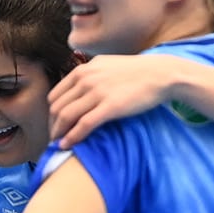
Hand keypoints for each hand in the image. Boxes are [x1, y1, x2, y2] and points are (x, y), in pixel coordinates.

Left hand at [48, 55, 182, 146]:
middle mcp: (86, 79)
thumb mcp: (106, 66)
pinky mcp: (110, 106)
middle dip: (53, 127)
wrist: (162, 74)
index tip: (55, 127)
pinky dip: (72, 137)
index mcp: (83, 70)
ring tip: (58, 145)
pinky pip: (83, 125)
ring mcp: (97, 92)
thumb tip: (74, 92)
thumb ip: (88, 76)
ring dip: (58, 134)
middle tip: (55, 140)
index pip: (55, 96)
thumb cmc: (136, 73)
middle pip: (57, 108)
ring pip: (66, 117)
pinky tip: (67, 146)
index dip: (51, 115)